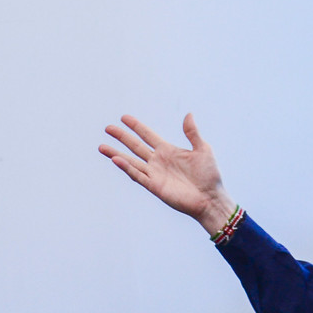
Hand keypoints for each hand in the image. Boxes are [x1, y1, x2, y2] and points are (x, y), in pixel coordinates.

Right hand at [100, 113, 235, 234]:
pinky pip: (137, 175)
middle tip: (108, 128)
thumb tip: (188, 114)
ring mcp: (154, 174)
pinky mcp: (154, 186)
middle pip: (135, 146)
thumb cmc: (209, 175)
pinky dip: (126, 168)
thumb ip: (192, 133)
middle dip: (122, 137)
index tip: (124, 118)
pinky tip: (116, 160)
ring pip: (131, 161)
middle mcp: (158, 161)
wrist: (210, 198)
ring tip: (102, 147)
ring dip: (116, 154)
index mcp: (168, 150)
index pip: (148, 135)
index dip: (136, 126)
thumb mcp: (203, 149)